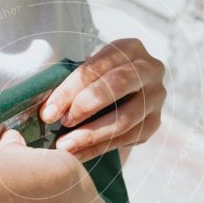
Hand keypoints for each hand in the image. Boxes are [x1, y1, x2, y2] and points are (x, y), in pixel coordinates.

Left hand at [39, 38, 166, 162]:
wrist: (127, 93)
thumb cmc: (99, 79)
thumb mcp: (90, 70)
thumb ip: (73, 84)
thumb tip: (47, 110)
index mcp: (129, 48)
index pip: (96, 67)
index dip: (70, 90)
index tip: (47, 112)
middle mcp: (149, 70)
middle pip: (117, 86)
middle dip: (85, 107)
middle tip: (62, 123)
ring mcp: (156, 97)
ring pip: (124, 119)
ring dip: (91, 135)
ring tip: (65, 146)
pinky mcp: (155, 123)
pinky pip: (127, 139)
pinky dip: (99, 148)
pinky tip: (78, 154)